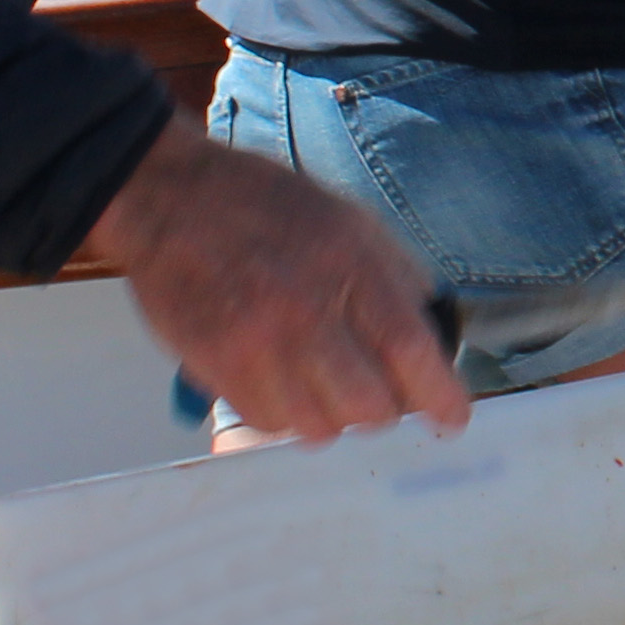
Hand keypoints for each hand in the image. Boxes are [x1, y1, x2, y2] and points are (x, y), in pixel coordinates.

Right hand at [89, 120, 468, 441]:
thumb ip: (397, 277)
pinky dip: (283, 413)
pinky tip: (281, 379)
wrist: (172, 198)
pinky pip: (266, 422)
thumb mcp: (351, 221)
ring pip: (318, 427)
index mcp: (351, 265)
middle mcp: (306, 309)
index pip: (410, 350)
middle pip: (368, 407)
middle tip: (377, 393)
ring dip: (331, 415)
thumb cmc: (266, 207)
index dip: (440, 397)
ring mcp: (257, 342)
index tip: (452, 419)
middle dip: (383, 409)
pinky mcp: (215, 365)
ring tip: (322, 382)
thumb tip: (433, 334)